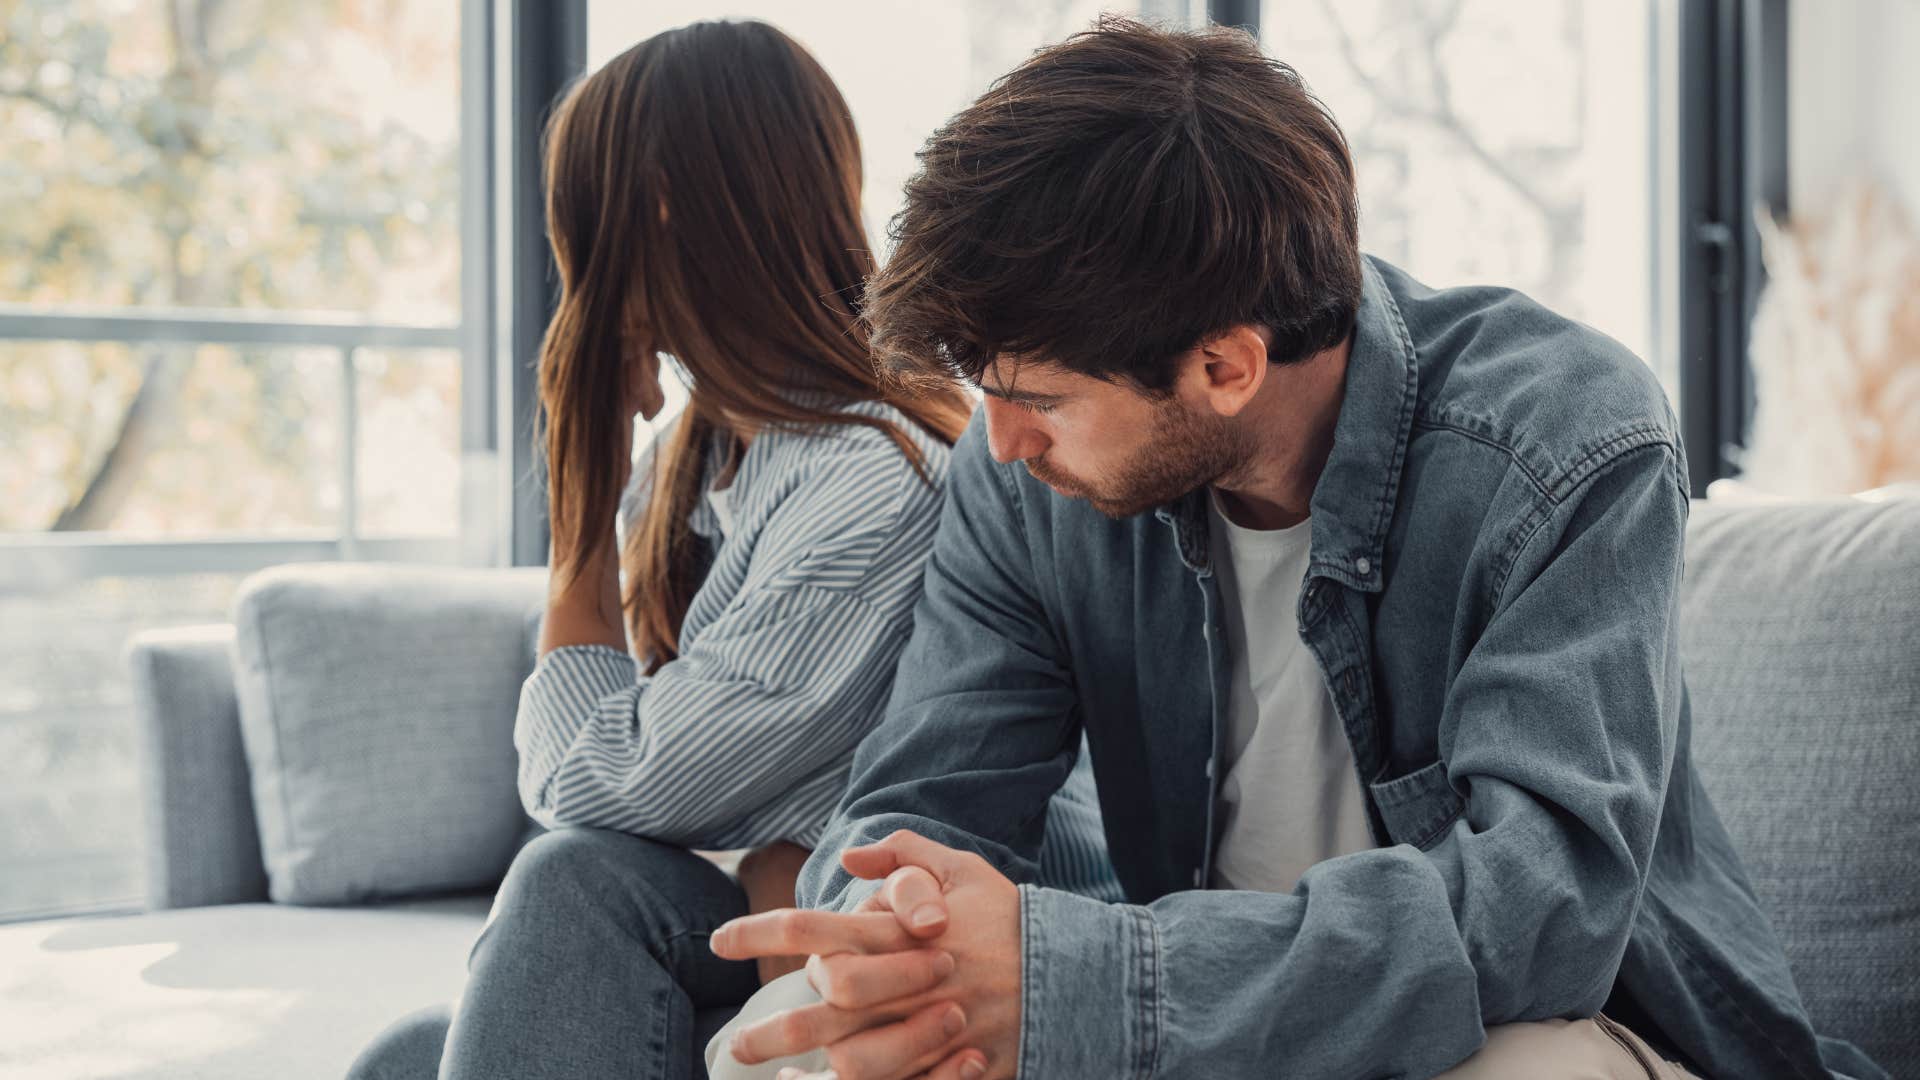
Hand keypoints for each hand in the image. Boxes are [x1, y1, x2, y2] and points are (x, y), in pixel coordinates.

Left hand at [710, 830, 1021, 1079]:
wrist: (1080, 975)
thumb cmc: (1011, 921)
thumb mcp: (965, 870)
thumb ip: (906, 854)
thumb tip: (848, 855)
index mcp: (906, 931)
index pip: (819, 925)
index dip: (762, 932)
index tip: (719, 939)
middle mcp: (915, 980)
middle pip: (829, 1005)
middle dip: (775, 1030)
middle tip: (735, 1045)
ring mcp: (938, 1028)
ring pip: (859, 1060)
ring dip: (811, 1075)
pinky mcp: (958, 1067)